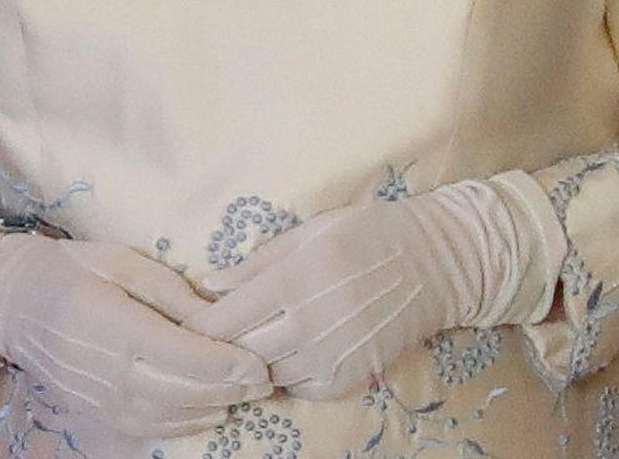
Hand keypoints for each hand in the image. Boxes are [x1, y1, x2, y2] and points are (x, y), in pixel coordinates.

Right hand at [0, 235, 272, 437]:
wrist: (13, 303)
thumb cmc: (72, 268)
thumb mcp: (122, 261)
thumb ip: (171, 292)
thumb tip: (217, 316)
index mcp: (115, 325)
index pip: (182, 356)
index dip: (225, 365)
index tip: (259, 364)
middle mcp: (108, 371)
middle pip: (181, 392)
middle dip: (228, 390)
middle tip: (266, 382)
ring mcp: (100, 398)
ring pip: (168, 416)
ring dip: (212, 409)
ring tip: (247, 395)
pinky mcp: (96, 412)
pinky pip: (147, 426)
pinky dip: (184, 423)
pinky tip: (210, 411)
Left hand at [185, 173, 565, 401]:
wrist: (434, 263)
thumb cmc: (368, 233)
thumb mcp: (310, 230)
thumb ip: (258, 261)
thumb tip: (209, 284)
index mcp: (295, 278)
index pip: (226, 317)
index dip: (199, 324)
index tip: (183, 322)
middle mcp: (309, 323)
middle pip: (240, 352)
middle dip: (218, 348)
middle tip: (206, 338)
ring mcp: (330, 356)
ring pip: (266, 374)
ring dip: (251, 361)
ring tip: (246, 343)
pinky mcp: (348, 378)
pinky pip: (298, 387)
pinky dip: (284, 374)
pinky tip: (286, 352)